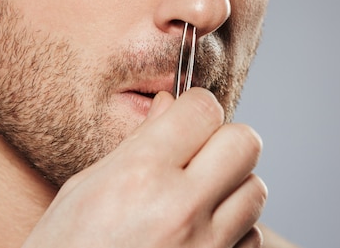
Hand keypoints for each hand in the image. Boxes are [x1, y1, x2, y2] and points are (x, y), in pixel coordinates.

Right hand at [22, 88, 266, 247]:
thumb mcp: (84, 188)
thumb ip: (136, 143)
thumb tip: (169, 106)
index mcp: (139, 174)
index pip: (204, 109)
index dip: (196, 107)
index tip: (187, 119)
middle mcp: (180, 209)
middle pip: (245, 143)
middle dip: (224, 140)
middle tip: (198, 154)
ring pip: (255, 189)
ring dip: (232, 186)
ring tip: (197, 198)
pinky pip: (252, 236)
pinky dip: (234, 229)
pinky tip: (199, 233)